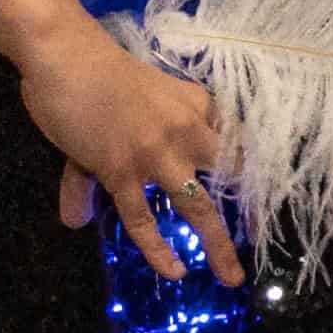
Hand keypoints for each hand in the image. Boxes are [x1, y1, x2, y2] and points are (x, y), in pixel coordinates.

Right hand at [16, 28, 239, 284]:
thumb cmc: (96, 74)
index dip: (255, 170)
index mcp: (197, 107)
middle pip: (232, 177)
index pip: (239, 142)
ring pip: (197, 207)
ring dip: (217, 245)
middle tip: (259, 240)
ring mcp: (156, 155)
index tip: (266, 198)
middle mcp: (186, 131)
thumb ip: (105, 168)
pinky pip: (143, 219)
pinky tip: (173, 270)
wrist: (66, 56)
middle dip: (250, 210)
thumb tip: (75, 221)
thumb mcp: (118, 115)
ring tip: (230, 276)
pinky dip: (158, 249)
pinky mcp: (121, 170)